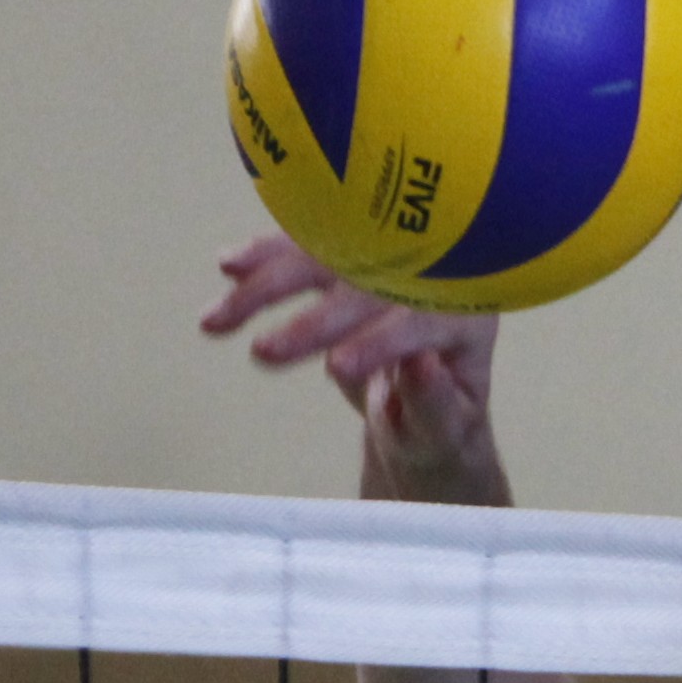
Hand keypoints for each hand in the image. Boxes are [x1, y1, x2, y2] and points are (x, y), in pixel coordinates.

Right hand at [199, 231, 508, 505]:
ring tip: (216, 320)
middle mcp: (429, 277)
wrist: (428, 404)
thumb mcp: (445, 432)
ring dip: (265, 286)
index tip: (336, 369)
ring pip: (323, 261)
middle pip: (366, 289)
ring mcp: (386, 260)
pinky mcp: (350, 255)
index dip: (379, 344)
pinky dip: (263, 258)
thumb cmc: (442, 426)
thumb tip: (421, 364)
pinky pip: (303, 250)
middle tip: (264, 354)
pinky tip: (227, 266)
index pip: (420, 324)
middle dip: (311, 320)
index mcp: (465, 317)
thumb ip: (435, 405)